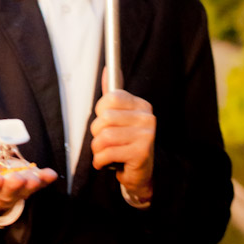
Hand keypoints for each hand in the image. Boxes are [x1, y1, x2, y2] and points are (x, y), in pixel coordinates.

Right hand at [0, 153, 56, 216]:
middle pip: (6, 193)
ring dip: (29, 184)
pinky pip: (38, 183)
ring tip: (34, 176)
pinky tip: (51, 174)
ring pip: (23, 190)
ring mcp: (15, 190)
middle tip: (15, 178)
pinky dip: (44, 179)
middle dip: (11, 186)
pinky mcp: (28, 183)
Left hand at [90, 68, 154, 202]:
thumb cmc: (126, 143)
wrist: (141, 173)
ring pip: (104, 137)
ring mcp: (146, 135)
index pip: (111, 98)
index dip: (99, 112)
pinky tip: (105, 163)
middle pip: (105, 118)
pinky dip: (100, 160)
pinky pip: (108, 153)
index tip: (104, 123)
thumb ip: (112, 96)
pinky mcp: (141, 153)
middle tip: (103, 142)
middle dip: (96, 133)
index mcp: (141, 105)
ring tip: (103, 153)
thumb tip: (106, 70)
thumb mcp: (120, 118)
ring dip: (97, 149)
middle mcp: (147, 118)